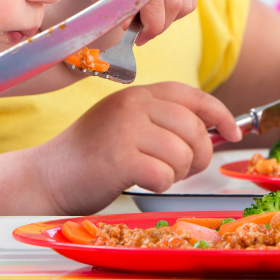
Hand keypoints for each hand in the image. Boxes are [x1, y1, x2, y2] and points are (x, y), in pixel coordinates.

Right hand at [35, 83, 240, 213]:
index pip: (192, 96)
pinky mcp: (118, 158)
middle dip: (199, 155)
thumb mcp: (126, 124)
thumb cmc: (91, 156)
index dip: (220, 114)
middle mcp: (132, 105)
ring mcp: (124, 129)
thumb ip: (162, 121)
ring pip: (183, 154)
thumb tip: (214, 131)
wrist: (47, 177)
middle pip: (194, 128)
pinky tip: (140, 182)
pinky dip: (159, 185)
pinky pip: (164, 175)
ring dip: (177, 173)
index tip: (233, 132)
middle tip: (183, 169)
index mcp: (137, 94)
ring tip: (156, 175)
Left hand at [53, 0, 197, 44]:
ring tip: (147, 19)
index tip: (136, 39)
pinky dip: (178, 7)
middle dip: (159, 27)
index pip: (155, 2)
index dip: (150, 27)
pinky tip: (157, 8)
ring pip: (187, 1)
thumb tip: (131, 28)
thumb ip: (115, 9)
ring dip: (170, 18)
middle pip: (175, 3)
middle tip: (140, 34)